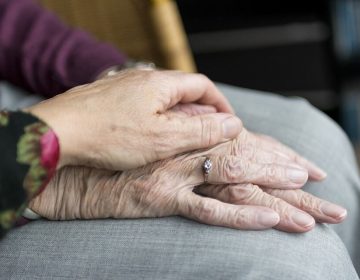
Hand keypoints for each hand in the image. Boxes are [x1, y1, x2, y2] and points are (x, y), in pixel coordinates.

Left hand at [25, 70, 240, 169]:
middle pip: (183, 91)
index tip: (228, 122)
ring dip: (178, 116)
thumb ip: (200, 130)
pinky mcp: (109, 99)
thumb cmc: (108, 135)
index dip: (220, 104)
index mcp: (160, 83)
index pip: (203, 86)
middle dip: (200, 112)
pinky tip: (150, 136)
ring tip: (181, 139)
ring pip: (162, 99)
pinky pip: (142, 106)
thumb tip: (233, 124)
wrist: (57, 133)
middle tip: (207, 135)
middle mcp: (143, 79)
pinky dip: (156, 119)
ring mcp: (124, 87)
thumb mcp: (163, 138)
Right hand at [29, 132, 344, 231]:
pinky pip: (207, 208)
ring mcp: (177, 173)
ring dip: (275, 193)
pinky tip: (269, 219)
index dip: (275, 152)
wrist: (78, 166)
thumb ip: (183, 139)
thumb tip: (211, 140)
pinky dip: (240, 214)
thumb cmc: (117, 151)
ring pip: (236, 179)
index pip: (244, 142)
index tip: (304, 165)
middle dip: (287, 172)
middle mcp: (187, 150)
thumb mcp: (154, 141)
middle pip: (248, 159)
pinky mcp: (162, 197)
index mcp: (188, 135)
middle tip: (319, 185)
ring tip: (310, 211)